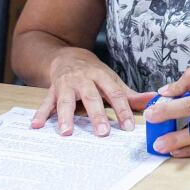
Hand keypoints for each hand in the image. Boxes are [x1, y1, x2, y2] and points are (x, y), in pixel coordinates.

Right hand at [30, 49, 153, 136]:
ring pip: (66, 101)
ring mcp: (65, 85)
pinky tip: (36, 126)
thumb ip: (129, 94)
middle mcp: (83, 80)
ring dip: (65, 117)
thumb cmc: (92, 72)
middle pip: (91, 98)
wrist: (66, 56)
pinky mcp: (52, 91)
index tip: (128, 127)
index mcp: (101, 76)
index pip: (115, 93)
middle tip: (102, 132)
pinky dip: (40, 115)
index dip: (122, 110)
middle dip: (96, 115)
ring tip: (66, 133)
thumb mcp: (111, 79)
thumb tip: (153, 101)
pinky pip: (46, 103)